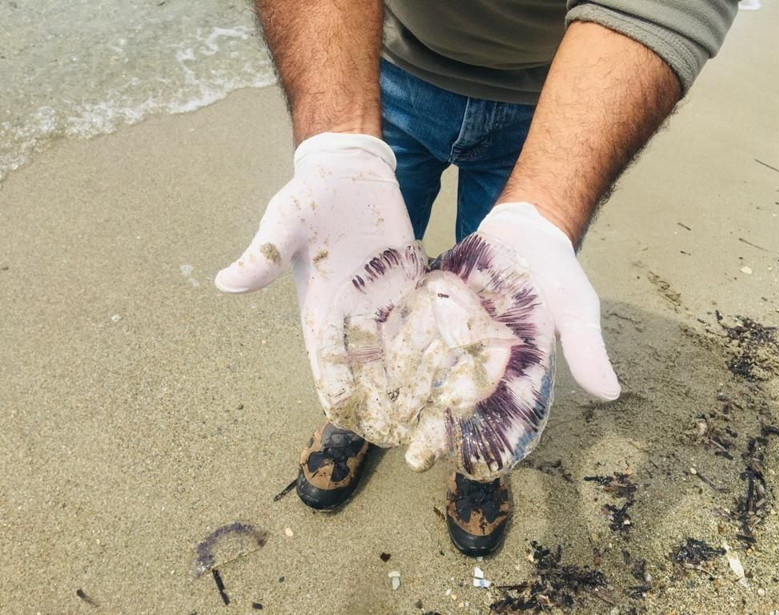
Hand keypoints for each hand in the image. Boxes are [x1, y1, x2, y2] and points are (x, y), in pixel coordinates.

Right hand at [215, 133, 424, 435]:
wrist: (347, 172)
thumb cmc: (310, 195)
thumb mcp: (285, 221)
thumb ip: (264, 253)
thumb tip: (223, 281)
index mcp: (319, 308)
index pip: (327, 361)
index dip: (338, 391)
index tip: (352, 420)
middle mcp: (354, 313)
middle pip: (369, 367)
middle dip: (385, 400)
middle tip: (405, 434)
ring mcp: (384, 301)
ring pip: (402, 350)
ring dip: (419, 380)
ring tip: (441, 413)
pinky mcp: (409, 284)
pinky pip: (426, 319)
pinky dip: (441, 341)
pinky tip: (462, 364)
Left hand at [404, 201, 619, 479]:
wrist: (526, 229)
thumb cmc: (557, 273)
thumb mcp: (576, 308)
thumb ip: (585, 348)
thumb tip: (611, 393)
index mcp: (513, 368)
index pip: (498, 411)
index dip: (482, 437)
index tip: (462, 465)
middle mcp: (479, 358)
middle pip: (455, 398)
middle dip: (436, 427)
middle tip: (414, 457)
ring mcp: (452, 334)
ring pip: (426, 371)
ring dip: (406, 396)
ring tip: (382, 425)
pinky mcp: (431, 308)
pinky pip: (410, 330)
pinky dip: (391, 348)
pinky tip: (368, 370)